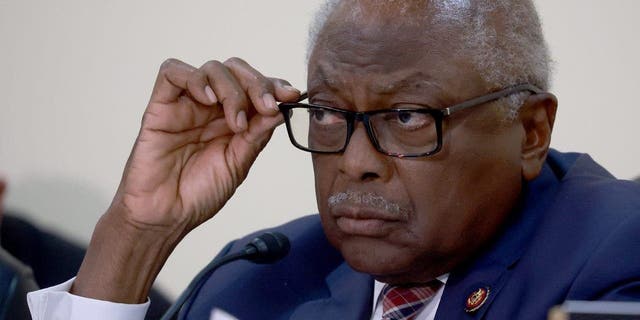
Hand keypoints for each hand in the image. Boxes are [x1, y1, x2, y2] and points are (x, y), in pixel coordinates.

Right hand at [113, 57, 299, 232]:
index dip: (274, 85)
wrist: (165, 216)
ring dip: (231, 88)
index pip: (255, 87)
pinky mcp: (160, 107)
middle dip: (257, 83)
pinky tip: (207, 100)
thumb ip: (257, 135)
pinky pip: (172, 72)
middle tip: (266, 105)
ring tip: (236, 120)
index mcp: (232, 119)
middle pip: (236, 70)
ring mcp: (186, 105)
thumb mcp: (238, 164)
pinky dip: (194, 78)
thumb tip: (280, 109)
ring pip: (211, 68)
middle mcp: (211, 108)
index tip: (291, 95)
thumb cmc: (198, 194)